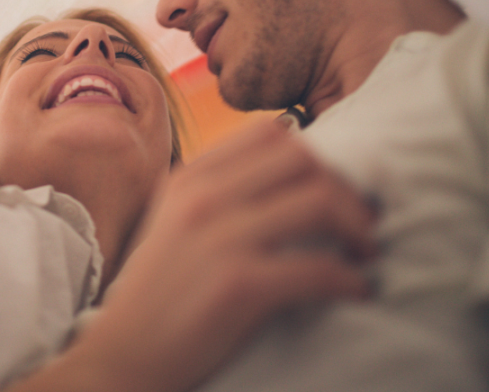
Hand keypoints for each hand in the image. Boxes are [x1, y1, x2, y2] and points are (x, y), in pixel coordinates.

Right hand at [20, 119, 376, 391]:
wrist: (123, 355)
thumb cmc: (161, 293)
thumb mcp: (175, 223)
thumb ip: (219, 193)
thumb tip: (293, 180)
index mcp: (189, 178)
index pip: (269, 133)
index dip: (315, 156)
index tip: (334, 187)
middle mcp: (203, 197)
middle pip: (301, 158)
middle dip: (345, 186)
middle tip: (362, 221)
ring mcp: (219, 238)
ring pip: (318, 201)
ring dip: (357, 227)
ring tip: (365, 252)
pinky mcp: (237, 285)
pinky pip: (318, 268)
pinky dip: (349, 279)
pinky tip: (355, 290)